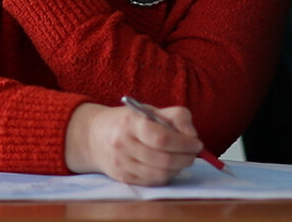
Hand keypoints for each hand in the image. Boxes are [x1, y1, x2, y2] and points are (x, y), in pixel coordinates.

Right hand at [64, 102, 201, 184]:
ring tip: (182, 159)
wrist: (95, 136)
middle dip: (185, 158)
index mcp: (131, 123)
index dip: (184, 144)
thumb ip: (176, 116)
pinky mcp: (123, 178)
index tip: (196, 143)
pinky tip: (169, 166)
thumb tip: (192, 135)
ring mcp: (122, 164)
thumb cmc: (128, 121)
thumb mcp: (150, 110)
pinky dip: (167, 175)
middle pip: (163, 160)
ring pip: (160, 174)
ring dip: (178, 168)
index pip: (162, 139)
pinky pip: (152, 182)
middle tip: (193, 153)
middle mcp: (123, 144)